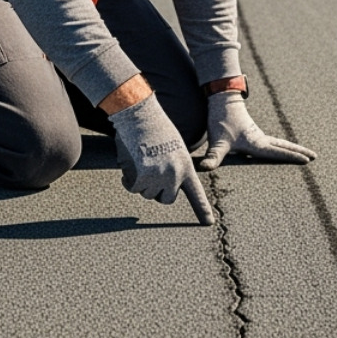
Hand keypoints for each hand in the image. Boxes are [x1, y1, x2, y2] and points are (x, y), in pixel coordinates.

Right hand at [108, 94, 214, 224]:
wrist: (141, 114)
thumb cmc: (154, 127)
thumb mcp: (172, 147)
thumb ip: (171, 167)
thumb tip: (161, 186)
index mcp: (186, 165)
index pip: (196, 192)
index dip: (202, 210)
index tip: (209, 224)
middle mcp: (176, 174)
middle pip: (166, 199)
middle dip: (156, 191)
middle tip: (149, 174)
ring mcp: (160, 176)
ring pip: (147, 194)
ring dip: (141, 183)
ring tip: (140, 162)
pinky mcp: (143, 176)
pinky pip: (133, 188)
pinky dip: (128, 181)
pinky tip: (128, 166)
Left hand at [198, 91, 316, 170]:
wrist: (221, 100)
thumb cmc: (220, 121)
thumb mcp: (217, 141)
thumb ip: (212, 156)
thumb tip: (204, 168)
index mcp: (256, 143)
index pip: (278, 152)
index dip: (292, 157)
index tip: (307, 160)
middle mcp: (260, 139)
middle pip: (284, 146)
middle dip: (298, 152)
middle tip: (315, 156)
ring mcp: (258, 135)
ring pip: (279, 143)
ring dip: (292, 148)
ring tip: (304, 153)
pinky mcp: (253, 133)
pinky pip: (272, 142)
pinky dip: (282, 146)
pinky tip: (281, 148)